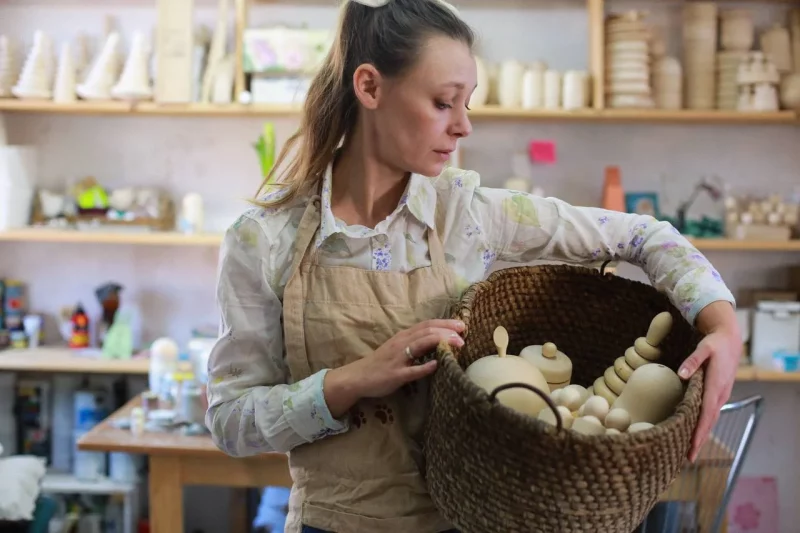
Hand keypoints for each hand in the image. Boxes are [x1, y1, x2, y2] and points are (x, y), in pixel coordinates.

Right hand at [323, 319, 464, 417]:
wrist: (358, 376)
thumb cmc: (381, 363)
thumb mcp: (398, 348)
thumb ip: (415, 344)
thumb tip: (438, 342)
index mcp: (403, 336)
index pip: (426, 325)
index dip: (445, 323)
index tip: (461, 324)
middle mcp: (401, 343)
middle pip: (427, 331)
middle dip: (447, 330)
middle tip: (464, 332)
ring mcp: (398, 358)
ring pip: (421, 345)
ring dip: (441, 342)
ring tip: (458, 343)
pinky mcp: (395, 374)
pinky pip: (412, 370)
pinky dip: (425, 367)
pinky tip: (437, 365)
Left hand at [678, 314, 741, 461]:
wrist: (730, 339)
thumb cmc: (715, 343)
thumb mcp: (704, 348)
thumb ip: (692, 361)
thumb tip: (681, 374)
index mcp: (716, 386)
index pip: (706, 413)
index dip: (699, 430)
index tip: (693, 445)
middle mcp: (720, 394)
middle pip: (709, 422)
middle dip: (699, 440)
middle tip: (688, 458)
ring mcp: (721, 395)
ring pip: (710, 419)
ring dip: (701, 435)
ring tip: (690, 451)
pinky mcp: (718, 393)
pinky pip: (710, 413)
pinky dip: (703, 425)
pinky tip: (694, 432)